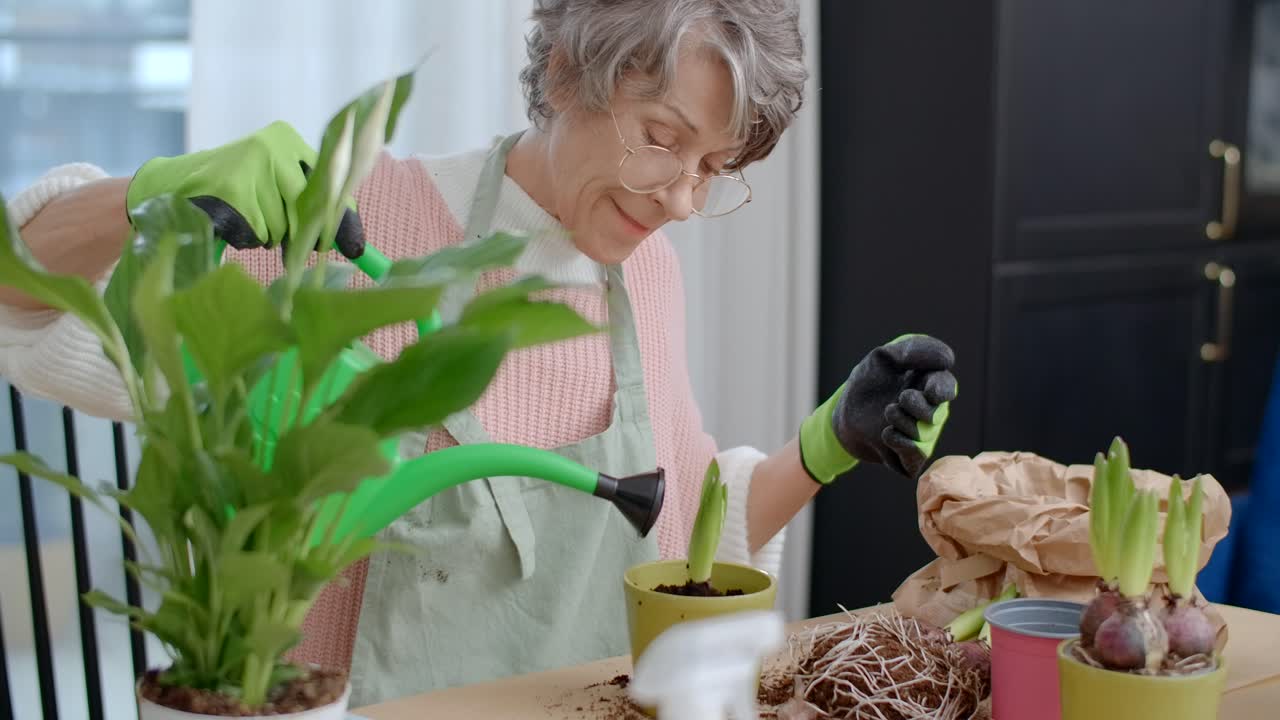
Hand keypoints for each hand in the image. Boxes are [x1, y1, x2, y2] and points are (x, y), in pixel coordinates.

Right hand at [125, 120, 364, 258]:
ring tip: (246, 216)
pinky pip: (257, 233)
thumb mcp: (274, 181)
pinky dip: (247, 237)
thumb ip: (310, 202)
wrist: (172, 186)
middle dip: (302, 234)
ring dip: (269, 235)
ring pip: (282, 226)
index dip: (342, 218)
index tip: (357, 249)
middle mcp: (271, 146)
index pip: (331, 185)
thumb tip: (355, 244)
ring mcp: (250, 166)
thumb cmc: (236, 189)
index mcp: (287, 139)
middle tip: (288, 238)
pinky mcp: (231, 190)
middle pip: (308, 210)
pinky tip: (231, 221)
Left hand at [799, 334, 957, 482]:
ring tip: (887, 412)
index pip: (946, 387)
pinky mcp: (910, 458)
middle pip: (938, 413)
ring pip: (924, 434)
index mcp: (928, 386)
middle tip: (901, 398)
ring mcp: (922, 437)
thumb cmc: (868, 383)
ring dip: (904, 421)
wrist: (844, 416)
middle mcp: (931, 412)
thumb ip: (911, 350)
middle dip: (920, 406)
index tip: (929, 388)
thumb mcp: (882, 358)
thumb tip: (948, 358)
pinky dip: (899, 441)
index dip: (942, 389)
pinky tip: (885, 433)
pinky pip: (915, 454)